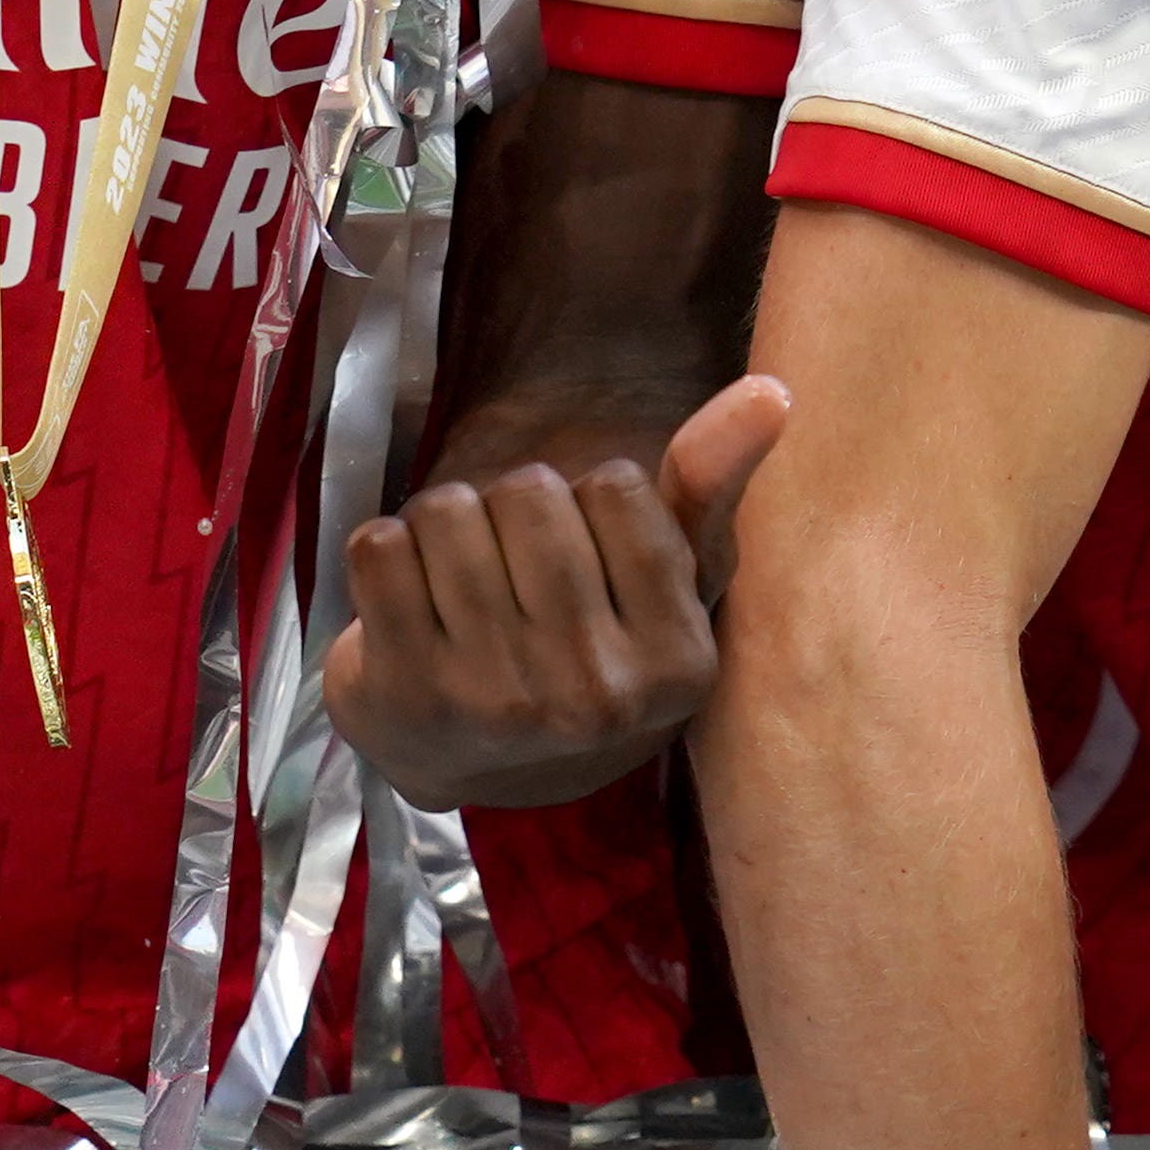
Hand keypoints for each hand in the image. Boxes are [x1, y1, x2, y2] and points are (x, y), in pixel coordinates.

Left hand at [325, 373, 787, 808]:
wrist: (473, 758)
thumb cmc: (586, 646)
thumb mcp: (668, 579)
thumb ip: (712, 485)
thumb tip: (771, 391)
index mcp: (680, 665)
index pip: (616, 487)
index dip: (592, 498)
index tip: (592, 558)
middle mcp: (595, 694)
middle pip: (529, 491)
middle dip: (514, 505)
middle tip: (517, 569)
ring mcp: (495, 699)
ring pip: (448, 509)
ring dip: (447, 523)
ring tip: (462, 578)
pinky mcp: (401, 695)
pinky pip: (378, 546)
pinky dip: (386, 551)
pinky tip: (408, 597)